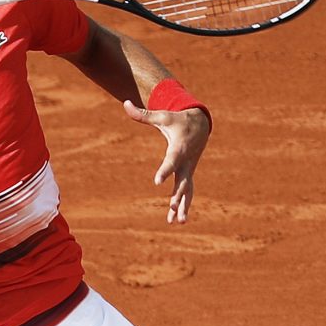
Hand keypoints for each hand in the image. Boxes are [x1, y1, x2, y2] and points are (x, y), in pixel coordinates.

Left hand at [120, 101, 209, 222]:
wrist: (200, 125)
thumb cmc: (177, 120)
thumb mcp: (161, 116)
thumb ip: (142, 114)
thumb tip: (125, 103)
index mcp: (178, 149)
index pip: (171, 162)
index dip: (165, 171)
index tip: (157, 182)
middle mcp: (186, 163)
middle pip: (183, 181)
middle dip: (178, 195)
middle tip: (171, 206)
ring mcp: (189, 171)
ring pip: (187, 191)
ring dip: (183, 206)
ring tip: (178, 222)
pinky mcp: (188, 175)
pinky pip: (187, 193)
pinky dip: (183, 206)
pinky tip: (176, 220)